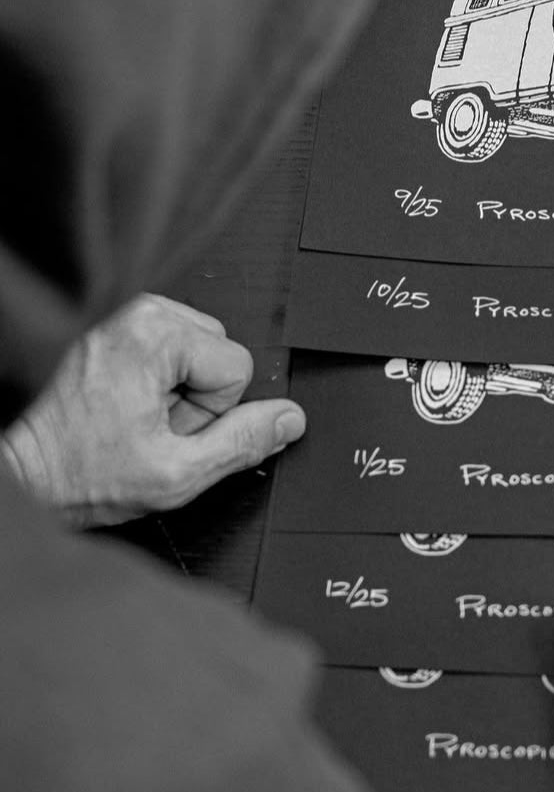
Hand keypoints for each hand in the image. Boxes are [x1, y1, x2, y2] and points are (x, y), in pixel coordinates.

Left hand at [0, 294, 304, 526]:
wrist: (26, 476)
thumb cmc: (80, 474)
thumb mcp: (177, 473)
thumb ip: (243, 443)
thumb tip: (289, 419)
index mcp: (155, 337)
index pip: (238, 366)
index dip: (212, 411)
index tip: (169, 429)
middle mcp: (139, 316)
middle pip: (221, 354)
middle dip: (198, 399)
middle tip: (152, 428)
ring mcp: (125, 320)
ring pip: (202, 352)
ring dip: (181, 392)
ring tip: (138, 420)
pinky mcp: (117, 330)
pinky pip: (175, 351)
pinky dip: (162, 383)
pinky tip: (130, 407)